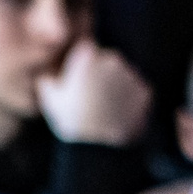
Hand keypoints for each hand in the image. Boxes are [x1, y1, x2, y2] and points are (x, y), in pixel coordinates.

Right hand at [37, 40, 152, 146]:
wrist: (98, 145)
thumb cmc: (71, 120)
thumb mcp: (50, 98)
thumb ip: (48, 78)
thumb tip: (47, 73)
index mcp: (89, 56)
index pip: (88, 48)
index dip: (84, 62)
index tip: (80, 76)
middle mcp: (112, 59)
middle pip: (108, 60)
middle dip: (101, 73)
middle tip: (91, 97)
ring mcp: (131, 74)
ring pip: (124, 76)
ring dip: (117, 86)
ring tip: (104, 109)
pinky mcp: (145, 90)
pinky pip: (136, 92)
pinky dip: (130, 100)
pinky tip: (117, 115)